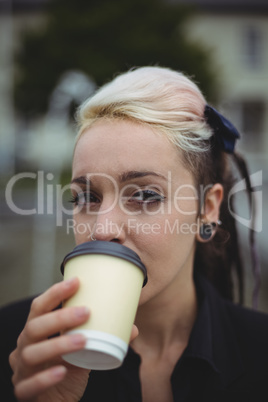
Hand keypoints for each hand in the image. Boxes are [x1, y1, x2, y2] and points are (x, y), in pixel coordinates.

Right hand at [9, 277, 138, 400]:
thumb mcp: (81, 351)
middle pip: (34, 327)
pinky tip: (62, 371)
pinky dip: (46, 377)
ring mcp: (22, 370)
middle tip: (86, 311)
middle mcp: (24, 347)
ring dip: (58, 344)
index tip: (76, 281)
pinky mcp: (24, 391)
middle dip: (60, 317)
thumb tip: (132, 328)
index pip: (39, 307)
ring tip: (84, 340)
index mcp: (36, 331)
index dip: (55, 293)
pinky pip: (30, 385)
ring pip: (32, 354)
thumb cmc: (64, 369)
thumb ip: (100, 339)